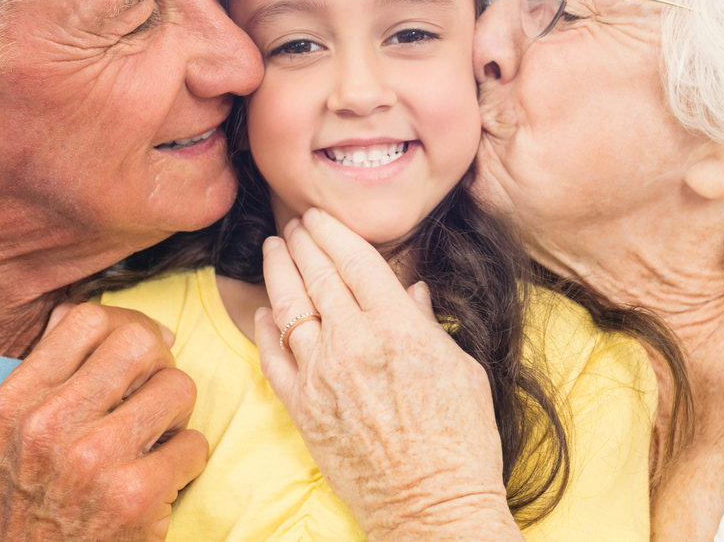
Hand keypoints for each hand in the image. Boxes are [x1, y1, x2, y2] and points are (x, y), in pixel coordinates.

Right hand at [0, 303, 208, 540]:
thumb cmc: (27, 504)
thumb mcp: (11, 434)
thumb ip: (48, 373)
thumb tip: (105, 318)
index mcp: (17, 402)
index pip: (87, 319)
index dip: (126, 327)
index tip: (137, 355)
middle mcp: (50, 425)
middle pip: (140, 342)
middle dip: (158, 365)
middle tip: (152, 394)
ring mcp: (95, 460)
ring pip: (178, 385)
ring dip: (176, 412)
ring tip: (157, 437)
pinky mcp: (136, 496)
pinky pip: (195, 444)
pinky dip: (186, 460)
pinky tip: (162, 478)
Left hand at [256, 208, 522, 541]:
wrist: (433, 506)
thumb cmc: (461, 441)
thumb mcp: (462, 368)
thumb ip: (429, 322)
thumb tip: (411, 290)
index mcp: (398, 328)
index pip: (355, 261)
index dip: (332, 232)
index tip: (320, 216)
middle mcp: (353, 344)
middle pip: (317, 276)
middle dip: (301, 243)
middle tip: (293, 224)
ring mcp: (322, 376)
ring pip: (288, 308)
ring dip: (278, 272)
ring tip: (273, 249)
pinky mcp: (302, 409)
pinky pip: (272, 358)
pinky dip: (263, 329)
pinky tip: (262, 310)